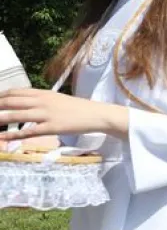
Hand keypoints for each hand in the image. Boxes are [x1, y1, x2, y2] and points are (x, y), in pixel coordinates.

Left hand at [0, 88, 125, 140]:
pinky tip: (3, 137)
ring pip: (17, 115)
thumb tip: (24, 102)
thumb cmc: (76, 108)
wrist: (95, 114)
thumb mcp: (57, 99)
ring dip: (0, 118)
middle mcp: (42, 102)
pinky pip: (29, 131)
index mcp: (43, 93)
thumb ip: (40, 99)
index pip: (15, 92)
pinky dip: (14, 135)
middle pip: (12, 102)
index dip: (0, 95)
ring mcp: (46, 114)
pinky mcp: (51, 128)